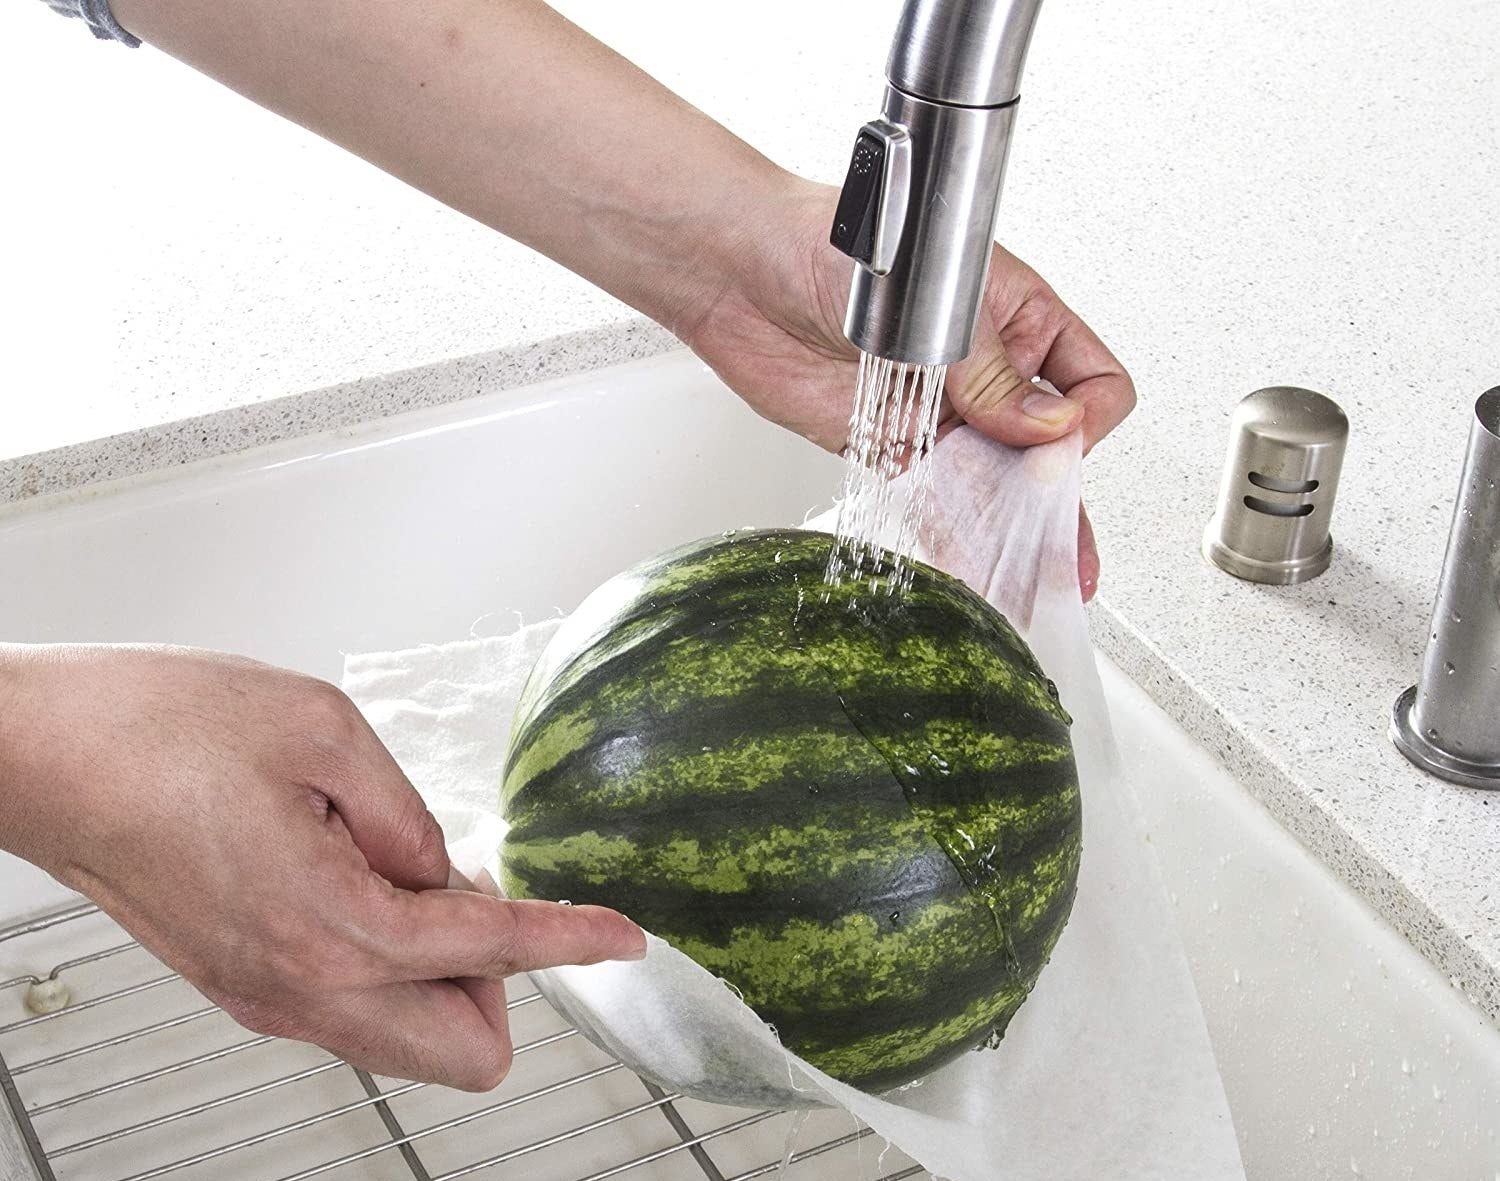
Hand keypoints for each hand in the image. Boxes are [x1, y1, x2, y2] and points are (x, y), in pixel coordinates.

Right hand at [0, 645, 644, 1090]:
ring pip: (407, 1037)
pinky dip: (392, 963)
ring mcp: (264, 998)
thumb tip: (449, 868)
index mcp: (325, 926)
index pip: (487, 954)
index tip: (622, 936)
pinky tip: (364, 878)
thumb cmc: (154, 727)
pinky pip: (355, 1008)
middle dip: (502, 980)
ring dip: (445, 973)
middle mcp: (296, 988)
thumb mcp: (320, 731)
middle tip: (479, 885)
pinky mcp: (243, 984)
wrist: (38, 757)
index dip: (568, 941)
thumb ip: (406, 814)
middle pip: (461, 1052)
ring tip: (405, 867)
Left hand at [684, 179, 1135, 599]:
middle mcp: (987, 371)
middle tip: (1067, 560)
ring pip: (995, 484)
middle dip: (1058, 505)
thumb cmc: (834, 244)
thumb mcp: (936, 305)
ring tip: (1033, 585)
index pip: (1090, 384)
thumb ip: (994, 376)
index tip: (1060, 445)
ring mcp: (941, 411)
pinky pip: (936, 499)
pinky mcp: (891, 444)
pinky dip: (953, 535)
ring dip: (1011, 533)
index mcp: (1020, 318)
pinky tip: (974, 568)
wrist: (740, 271)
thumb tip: (1052, 427)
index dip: (1085, 421)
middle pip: (1046, 450)